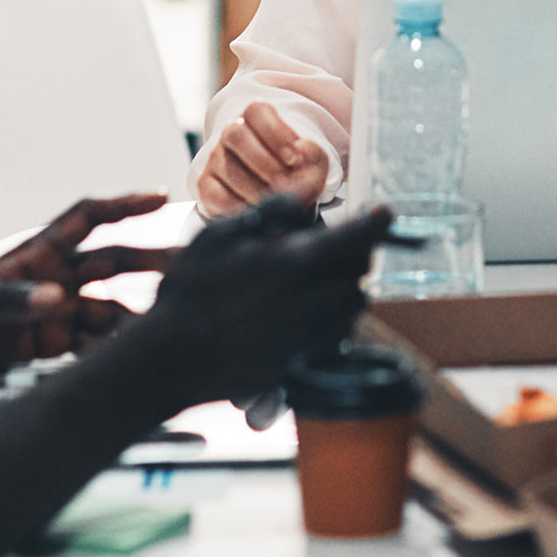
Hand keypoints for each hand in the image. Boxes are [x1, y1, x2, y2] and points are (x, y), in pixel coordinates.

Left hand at [0, 192, 180, 376]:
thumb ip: (13, 299)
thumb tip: (55, 298)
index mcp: (40, 252)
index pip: (90, 217)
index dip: (126, 204)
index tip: (163, 196)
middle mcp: (58, 276)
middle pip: (115, 262)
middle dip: (151, 262)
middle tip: (188, 266)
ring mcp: (61, 310)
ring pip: (112, 305)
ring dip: (138, 312)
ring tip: (169, 322)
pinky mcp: (57, 342)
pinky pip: (95, 343)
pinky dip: (114, 349)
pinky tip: (135, 358)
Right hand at [142, 197, 393, 403]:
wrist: (170, 360)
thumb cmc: (187, 292)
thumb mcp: (218, 236)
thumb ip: (267, 213)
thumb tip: (300, 195)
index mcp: (293, 263)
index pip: (354, 237)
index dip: (375, 222)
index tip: (386, 213)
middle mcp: (311, 300)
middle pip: (359, 272)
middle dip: (357, 253)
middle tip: (341, 244)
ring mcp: (308, 335)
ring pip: (352, 305)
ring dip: (347, 287)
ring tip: (321, 277)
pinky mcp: (300, 361)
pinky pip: (335, 335)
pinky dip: (333, 318)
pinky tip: (306, 310)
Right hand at [197, 102, 332, 214]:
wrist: (278, 191)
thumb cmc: (295, 170)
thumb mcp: (313, 161)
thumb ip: (314, 153)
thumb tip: (302, 149)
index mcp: (257, 116)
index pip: (257, 111)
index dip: (275, 133)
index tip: (294, 159)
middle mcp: (231, 132)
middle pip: (235, 134)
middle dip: (263, 163)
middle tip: (284, 183)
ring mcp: (215, 157)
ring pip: (227, 166)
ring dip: (256, 189)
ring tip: (276, 201)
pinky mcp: (206, 184)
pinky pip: (216, 195)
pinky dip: (239, 207)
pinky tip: (257, 210)